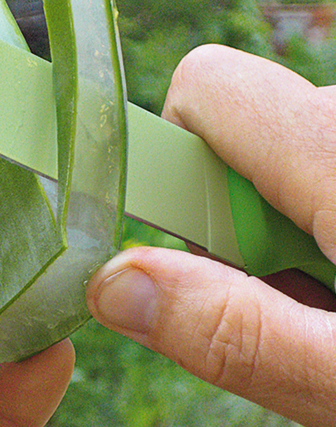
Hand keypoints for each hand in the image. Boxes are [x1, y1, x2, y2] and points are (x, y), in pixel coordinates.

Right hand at [87, 45, 335, 426]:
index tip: (182, 236)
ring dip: (276, 222)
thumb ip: (234, 334)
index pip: (206, 92)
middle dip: (227, 211)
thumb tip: (112, 286)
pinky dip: (314, 215)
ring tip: (328, 300)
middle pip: (240, 128)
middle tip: (279, 294)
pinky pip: (316, 162)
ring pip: (281, 151)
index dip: (169, 158)